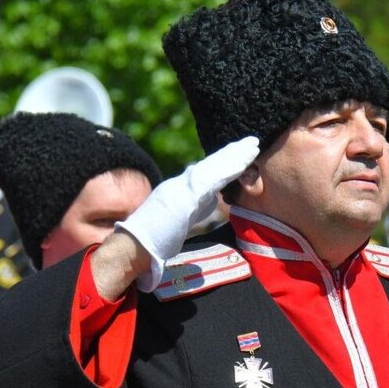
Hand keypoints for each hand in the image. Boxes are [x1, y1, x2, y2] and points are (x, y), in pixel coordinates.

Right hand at [117, 136, 260, 290]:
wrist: (136, 244)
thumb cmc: (153, 240)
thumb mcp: (178, 222)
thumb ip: (194, 210)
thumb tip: (212, 203)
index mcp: (180, 191)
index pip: (207, 173)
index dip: (224, 163)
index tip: (240, 156)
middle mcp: (182, 184)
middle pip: (212, 165)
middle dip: (233, 154)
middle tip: (252, 143)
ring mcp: (184, 187)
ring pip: (215, 166)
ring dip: (235, 155)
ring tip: (253, 145)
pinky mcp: (187, 194)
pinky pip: (214, 178)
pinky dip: (230, 169)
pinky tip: (244, 162)